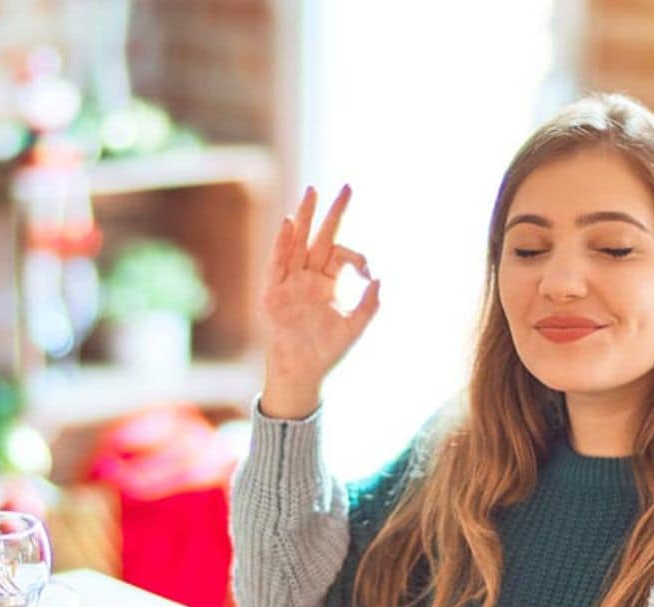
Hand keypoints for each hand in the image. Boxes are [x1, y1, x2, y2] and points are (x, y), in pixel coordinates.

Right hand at [259, 185, 380, 418]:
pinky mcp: (273, 292)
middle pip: (320, 237)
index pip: (342, 255)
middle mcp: (308, 277)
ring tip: (312, 192)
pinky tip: (288, 223)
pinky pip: (277, 263)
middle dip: (333, 213)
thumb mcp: (355, 326)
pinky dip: (282, 243)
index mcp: (328, 283)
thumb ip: (370, 304)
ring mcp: (289, 282)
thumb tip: (380, 278)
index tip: (367, 271)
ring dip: (304, 218)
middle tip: (347, 187)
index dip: (357, 257)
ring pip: (297, 243)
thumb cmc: (327, 351)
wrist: (302, 372)